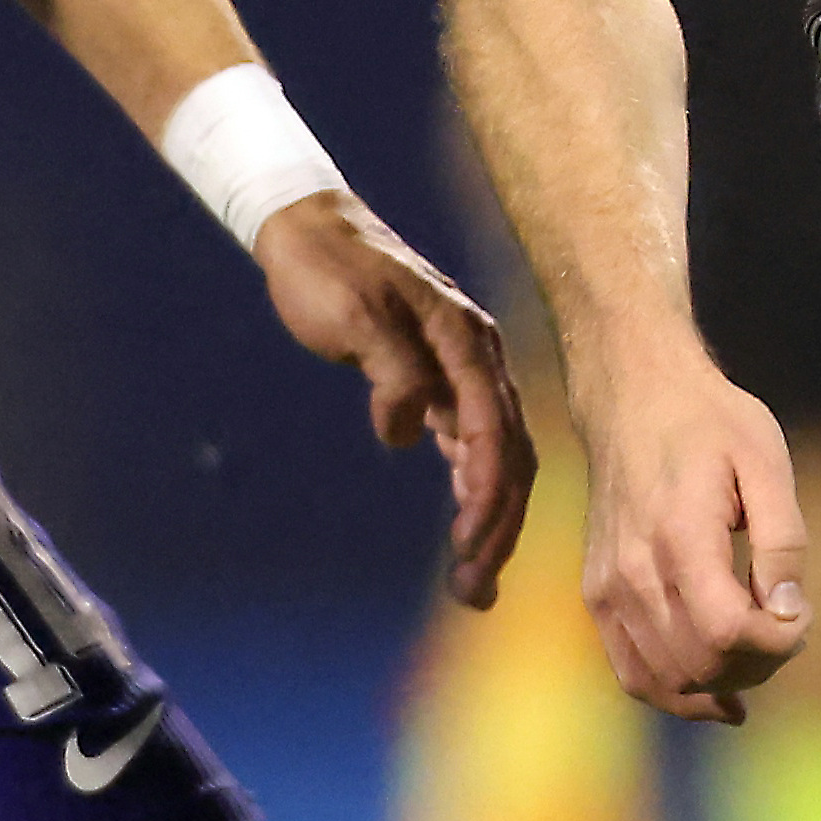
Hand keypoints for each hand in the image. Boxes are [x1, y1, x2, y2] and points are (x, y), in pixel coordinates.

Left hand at [253, 192, 530, 606]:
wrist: (311, 230)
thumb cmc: (328, 270)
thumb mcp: (355, 317)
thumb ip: (391, 374)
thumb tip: (406, 434)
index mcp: (466, 342)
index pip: (494, 431)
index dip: (488, 494)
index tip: (467, 547)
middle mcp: (478, 360)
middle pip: (510, 456)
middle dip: (498, 526)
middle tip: (473, 590)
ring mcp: (463, 372)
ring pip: (496, 458)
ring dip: (490, 520)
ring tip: (473, 582)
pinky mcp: (440, 383)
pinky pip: (473, 446)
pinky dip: (473, 491)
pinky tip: (466, 530)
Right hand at [572, 344, 811, 724]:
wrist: (632, 396)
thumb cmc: (709, 422)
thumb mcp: (766, 461)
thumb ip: (783, 541)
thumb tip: (790, 612)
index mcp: (680, 535)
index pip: (728, 632)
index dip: (777, 643)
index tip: (802, 616)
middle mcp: (634, 572)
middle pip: (701, 665)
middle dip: (759, 665)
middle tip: (786, 630)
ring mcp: (608, 589)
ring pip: (668, 680)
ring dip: (723, 685)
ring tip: (756, 655)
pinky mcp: (598, 596)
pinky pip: (634, 673)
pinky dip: (678, 694)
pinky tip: (716, 692)